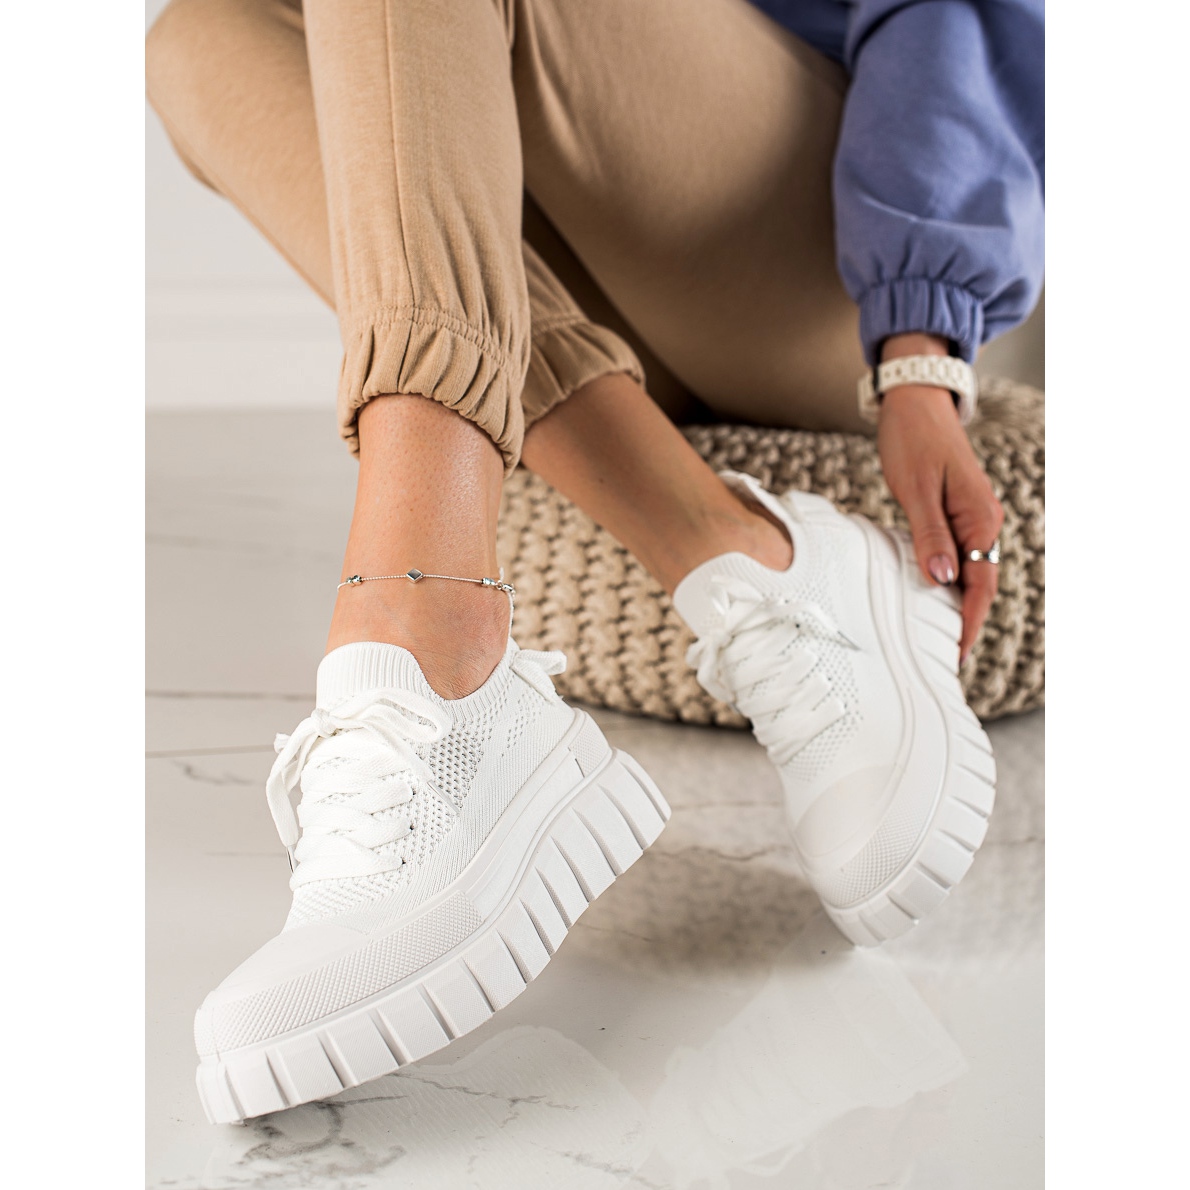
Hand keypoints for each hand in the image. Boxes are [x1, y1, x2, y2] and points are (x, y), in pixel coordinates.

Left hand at [877, 383, 1003, 663]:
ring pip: (969, 572)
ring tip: (936, 640)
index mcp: (980, 518)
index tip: (954, 654)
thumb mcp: (916, 489)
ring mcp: (972, 518)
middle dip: (964, 622)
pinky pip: (958, 556)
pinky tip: (930, 598)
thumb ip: (931, 535)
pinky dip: (946, 581)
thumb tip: (944, 579)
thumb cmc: (913, 440)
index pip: (980, 584)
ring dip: (955, 605)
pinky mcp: (956, 514)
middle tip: (944, 660)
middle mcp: (983, 521)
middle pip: (978, 585)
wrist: (915, 402)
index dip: (967, 622)